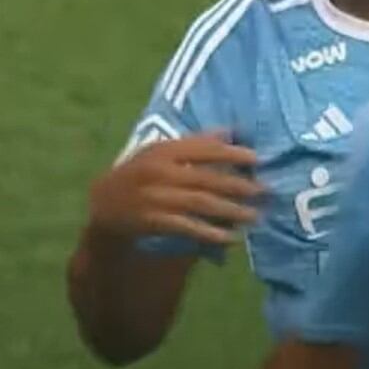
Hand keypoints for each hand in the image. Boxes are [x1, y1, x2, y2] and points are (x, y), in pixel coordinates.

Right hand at [89, 132, 262, 244]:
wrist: (104, 204)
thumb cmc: (140, 173)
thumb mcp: (162, 151)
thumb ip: (195, 143)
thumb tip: (230, 130)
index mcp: (163, 151)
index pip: (202, 149)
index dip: (230, 153)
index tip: (256, 159)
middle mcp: (159, 172)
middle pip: (206, 178)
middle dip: (238, 186)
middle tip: (264, 191)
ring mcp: (155, 197)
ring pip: (200, 204)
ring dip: (230, 211)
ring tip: (254, 216)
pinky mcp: (152, 221)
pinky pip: (186, 227)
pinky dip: (209, 232)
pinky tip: (230, 238)